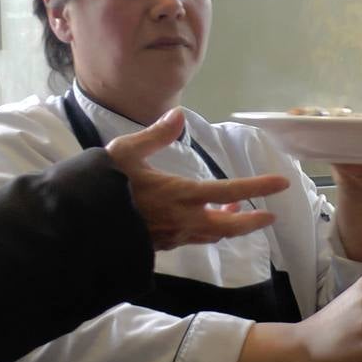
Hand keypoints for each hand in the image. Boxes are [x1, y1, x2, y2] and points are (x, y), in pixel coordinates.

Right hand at [107, 108, 289, 250]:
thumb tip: (178, 115)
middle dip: (251, 222)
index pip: (228, 191)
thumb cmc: (100, 187)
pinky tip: (200, 220)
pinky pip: (192, 239)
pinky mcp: (161, 246)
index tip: (281, 183)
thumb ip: (155, 135)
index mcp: (180, 194)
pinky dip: (205, 230)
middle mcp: (182, 220)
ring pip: (211, 236)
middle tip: (269, 216)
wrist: (79, 227)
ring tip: (233, 212)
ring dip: (228, 225)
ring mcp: (172, 236)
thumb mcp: (125, 152)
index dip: (257, 187)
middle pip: (228, 227)